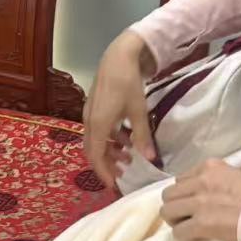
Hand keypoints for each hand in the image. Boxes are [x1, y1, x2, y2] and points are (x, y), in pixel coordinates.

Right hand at [84, 30, 156, 189]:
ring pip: (96, 140)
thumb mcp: (138, 111)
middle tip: (122, 175)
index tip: (114, 185)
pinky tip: (125, 139)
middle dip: (106, 165)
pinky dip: (110, 139)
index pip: (97, 157)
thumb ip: (142, 137)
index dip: (104, 173)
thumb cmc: (128, 82)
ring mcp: (90, 113)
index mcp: (98, 124)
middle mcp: (89, 121)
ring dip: (110, 151)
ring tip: (127, 158)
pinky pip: (99, 130)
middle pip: (93, 151)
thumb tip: (150, 160)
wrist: (118, 55)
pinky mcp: (94, 107)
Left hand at [161, 158, 240, 240]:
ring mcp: (199, 203)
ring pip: (167, 211)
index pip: (181, 178)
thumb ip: (216, 177)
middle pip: (169, 194)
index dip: (185, 192)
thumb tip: (203, 187)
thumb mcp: (235, 175)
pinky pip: (178, 231)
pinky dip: (183, 235)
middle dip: (174, 205)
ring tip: (185, 225)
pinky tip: (193, 236)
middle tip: (183, 215)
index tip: (192, 201)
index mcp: (209, 167)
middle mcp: (200, 181)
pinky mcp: (201, 224)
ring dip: (174, 220)